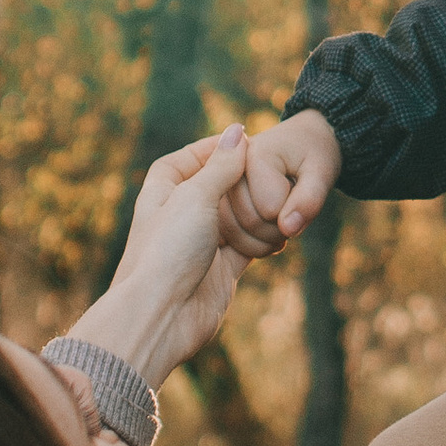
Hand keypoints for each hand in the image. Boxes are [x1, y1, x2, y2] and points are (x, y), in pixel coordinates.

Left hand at [72, 126, 278, 389]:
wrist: (162, 314)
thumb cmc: (169, 249)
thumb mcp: (196, 196)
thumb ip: (222, 165)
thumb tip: (239, 132)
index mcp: (163, 188)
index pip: (193, 155)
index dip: (218, 147)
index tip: (250, 140)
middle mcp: (181, 212)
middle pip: (220, 185)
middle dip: (245, 180)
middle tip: (274, 171)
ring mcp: (201, 241)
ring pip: (237, 216)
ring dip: (258, 212)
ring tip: (282, 201)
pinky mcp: (221, 268)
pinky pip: (249, 245)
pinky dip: (265, 239)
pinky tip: (283, 231)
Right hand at [224, 107, 341, 249]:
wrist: (297, 143)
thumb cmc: (312, 154)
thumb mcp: (322, 172)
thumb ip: (309, 200)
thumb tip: (288, 229)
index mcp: (252, 155)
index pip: (270, 208)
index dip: (291, 213)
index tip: (302, 196)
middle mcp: (226, 171)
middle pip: (250, 222)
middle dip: (278, 230)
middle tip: (295, 214)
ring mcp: (218, 189)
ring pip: (235, 234)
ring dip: (264, 240)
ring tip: (282, 222)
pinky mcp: (218, 203)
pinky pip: (228, 237)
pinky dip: (250, 244)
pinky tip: (268, 232)